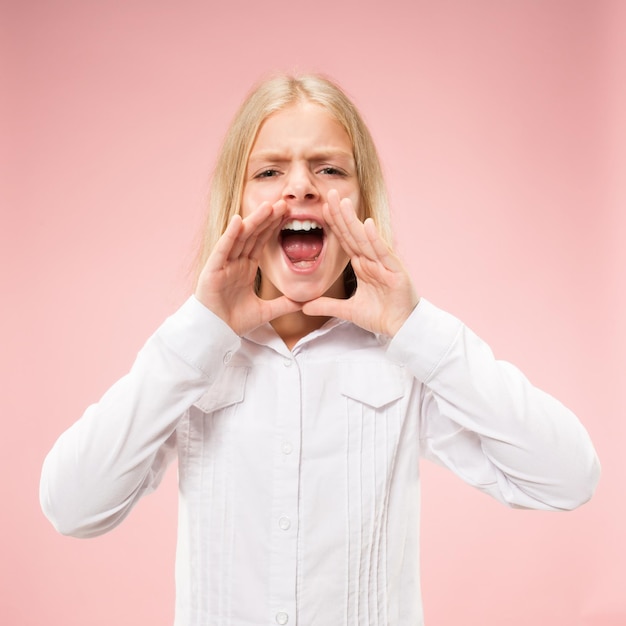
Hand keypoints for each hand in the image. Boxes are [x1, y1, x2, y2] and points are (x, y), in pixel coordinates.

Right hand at [195, 200, 301, 335]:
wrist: (215, 334)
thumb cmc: (233, 321)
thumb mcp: (266, 311)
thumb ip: (285, 305)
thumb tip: (305, 302)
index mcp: (245, 268)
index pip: (261, 242)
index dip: (273, 227)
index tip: (287, 214)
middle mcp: (234, 262)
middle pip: (253, 235)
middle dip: (267, 219)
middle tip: (283, 203)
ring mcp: (223, 264)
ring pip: (240, 237)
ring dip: (253, 221)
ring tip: (268, 206)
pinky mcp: (213, 270)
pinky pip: (223, 249)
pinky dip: (230, 235)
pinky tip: (239, 220)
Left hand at [302, 190, 418, 336]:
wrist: (402, 329)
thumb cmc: (382, 316)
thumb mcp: (348, 311)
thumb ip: (326, 306)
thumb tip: (303, 307)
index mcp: (363, 265)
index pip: (346, 241)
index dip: (334, 224)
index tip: (322, 208)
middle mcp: (373, 260)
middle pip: (353, 234)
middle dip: (341, 214)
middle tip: (328, 193)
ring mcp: (384, 264)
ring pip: (365, 239)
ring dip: (354, 220)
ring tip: (343, 202)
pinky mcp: (395, 271)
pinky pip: (383, 253)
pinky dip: (375, 238)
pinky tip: (367, 224)